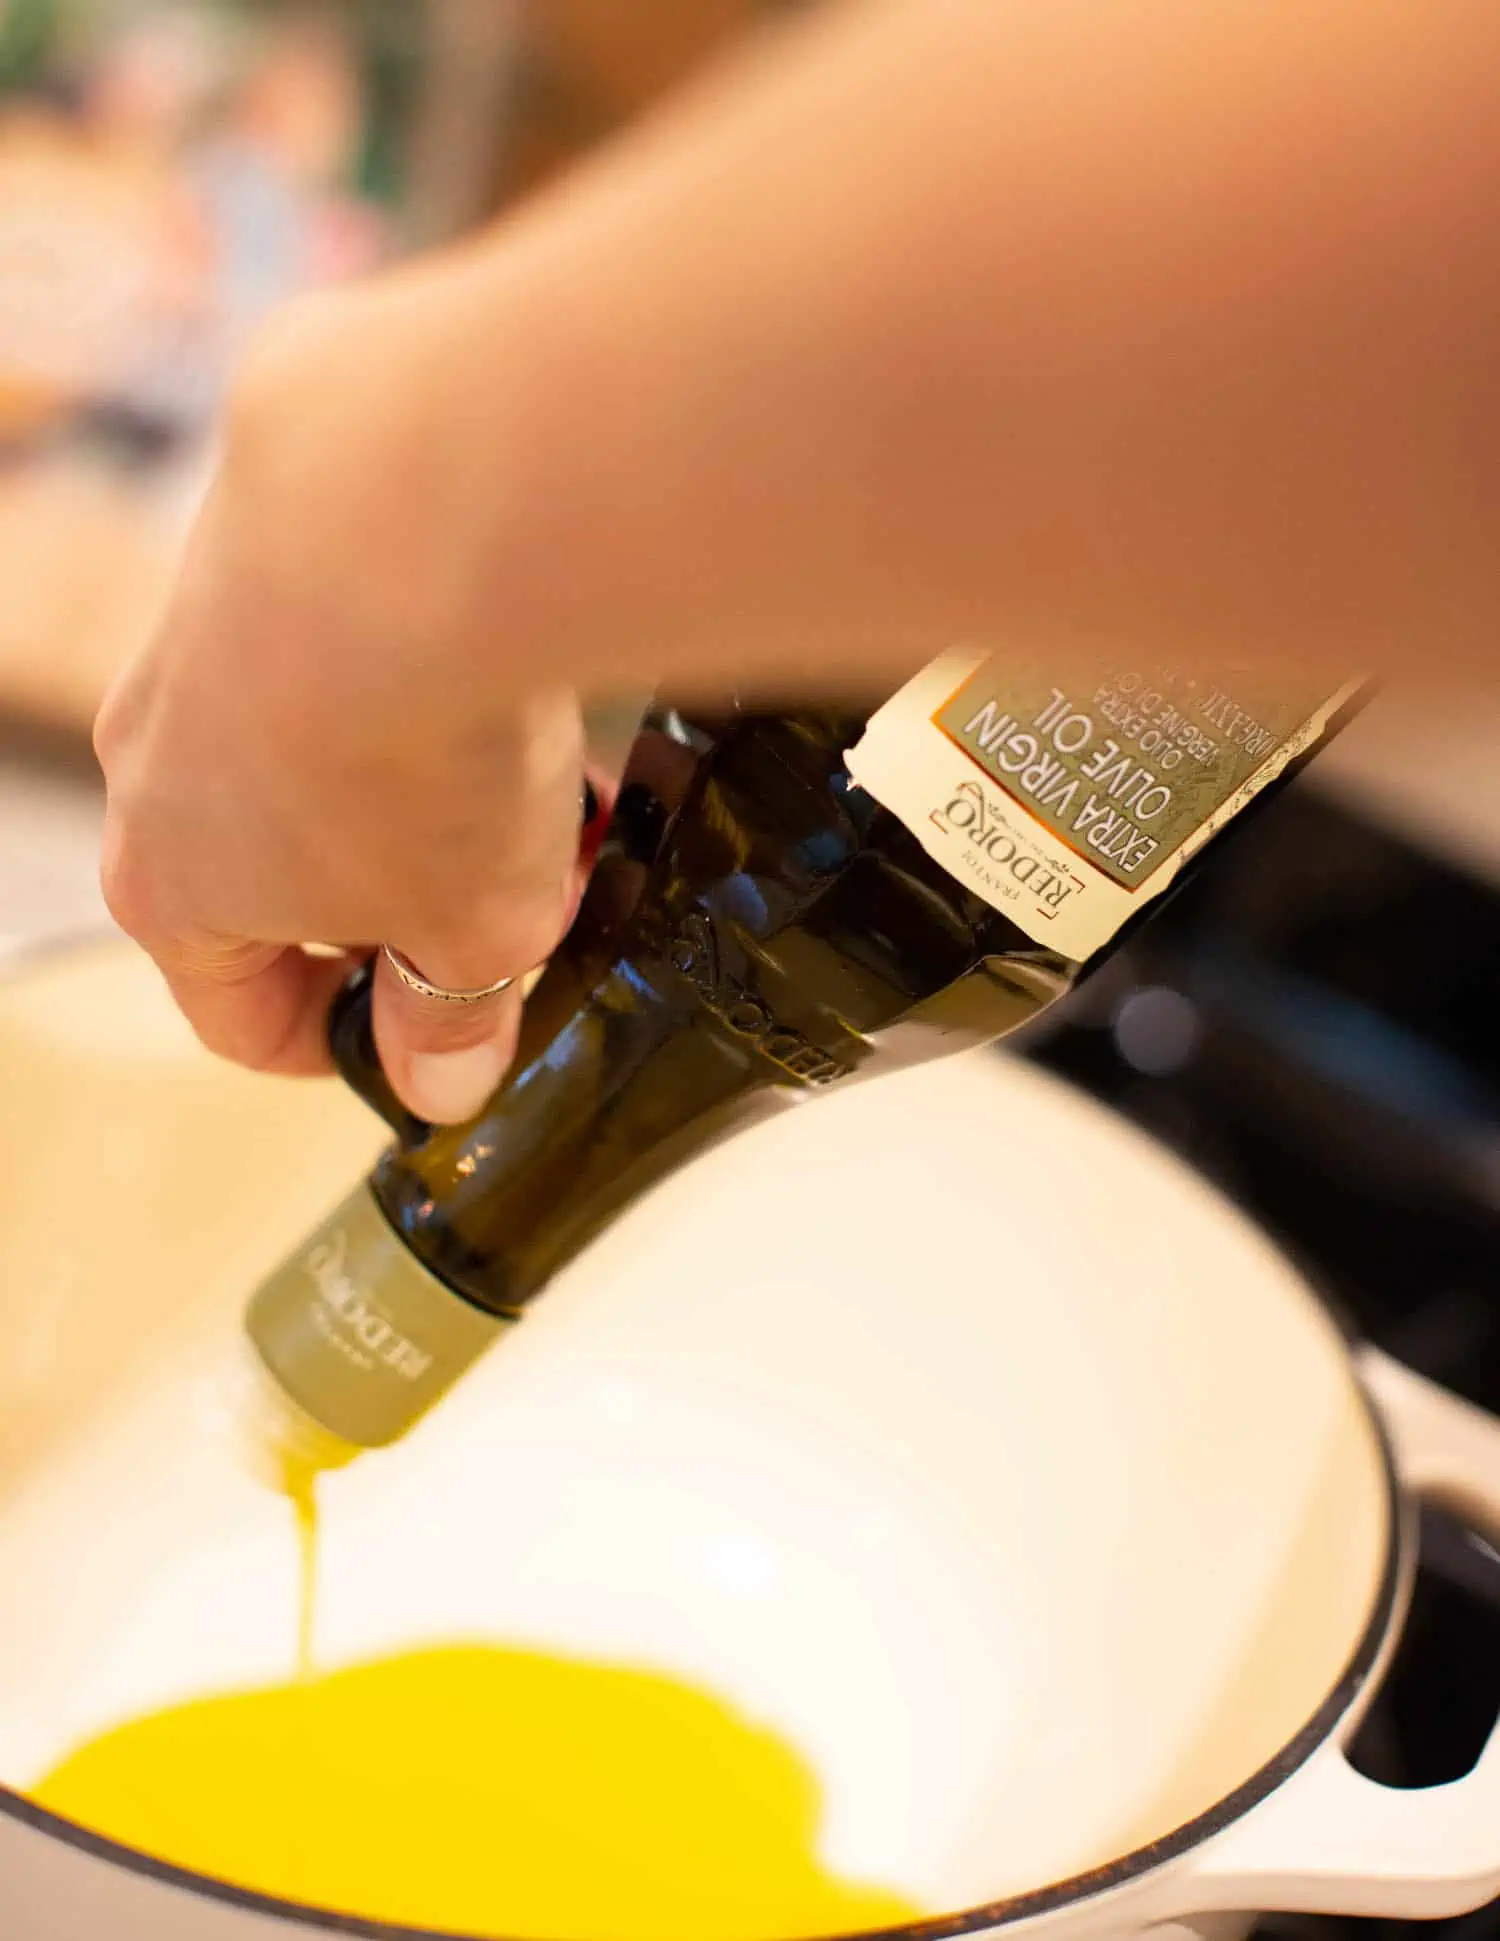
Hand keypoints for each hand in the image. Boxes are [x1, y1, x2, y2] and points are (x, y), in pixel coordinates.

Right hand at [95, 274, 593, 1125]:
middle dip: (395, 902)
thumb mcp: (471, 934)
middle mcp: (156, 759)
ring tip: (535, 789)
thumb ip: (451, 1013)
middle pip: (274, 874)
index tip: (426, 1040)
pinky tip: (512, 678)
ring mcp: (200, 637)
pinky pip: (339, 640)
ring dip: (412, 787)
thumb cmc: (413, 755)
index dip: (342, 1046)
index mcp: (172, 889)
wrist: (402, 524)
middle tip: (501, 905)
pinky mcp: (260, 538)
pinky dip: (415, 675)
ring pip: (309, 752)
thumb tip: (444, 1078)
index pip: (237, 1013)